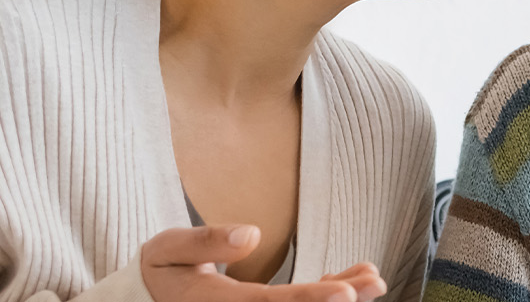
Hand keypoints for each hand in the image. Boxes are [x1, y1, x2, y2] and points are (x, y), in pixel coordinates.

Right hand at [140, 224, 386, 301]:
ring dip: (343, 298)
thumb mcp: (166, 251)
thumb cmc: (162, 271)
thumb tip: (250, 234)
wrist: (154, 300)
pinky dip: (331, 295)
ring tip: (374, 279)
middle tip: (372, 284)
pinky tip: (358, 280)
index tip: (344, 293)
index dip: (308, 301)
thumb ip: (202, 243)